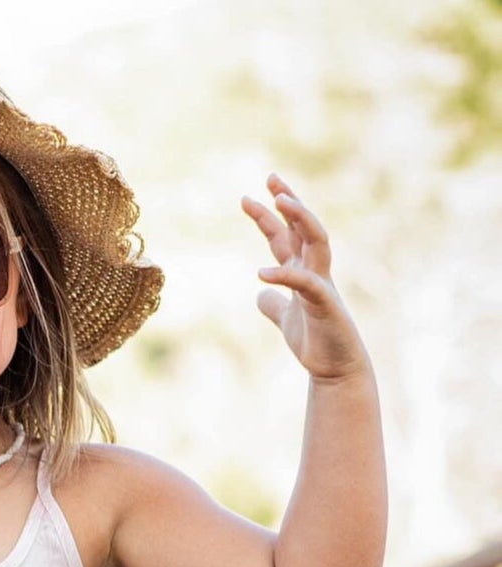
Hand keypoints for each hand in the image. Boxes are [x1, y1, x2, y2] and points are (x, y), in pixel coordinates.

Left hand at [242, 173, 369, 383]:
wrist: (335, 370)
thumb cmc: (315, 343)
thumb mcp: (285, 320)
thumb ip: (274, 304)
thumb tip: (260, 294)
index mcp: (304, 272)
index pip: (286, 236)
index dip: (270, 216)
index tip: (251, 196)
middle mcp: (316, 271)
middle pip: (304, 227)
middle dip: (289, 202)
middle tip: (270, 178)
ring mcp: (322, 284)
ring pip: (317, 241)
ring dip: (300, 219)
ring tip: (279, 202)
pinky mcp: (325, 303)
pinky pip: (306, 282)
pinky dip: (285, 275)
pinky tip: (262, 272)